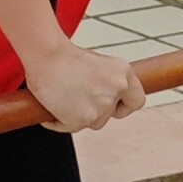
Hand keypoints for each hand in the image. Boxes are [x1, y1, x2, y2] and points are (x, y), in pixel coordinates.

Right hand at [21, 38, 150, 132]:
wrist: (45, 54)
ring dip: (76, 116)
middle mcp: (117, 89)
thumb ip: (106, 82)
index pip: (137, 101)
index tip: (112, 105)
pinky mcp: (83, 119)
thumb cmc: (64, 55)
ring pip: (91, 122)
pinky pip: (70, 127)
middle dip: (95, 111)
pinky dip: (58, 121)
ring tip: (61, 99)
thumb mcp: (97, 64)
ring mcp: (102, 106)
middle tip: (77, 99)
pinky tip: (50, 107)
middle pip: (109, 115)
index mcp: (124, 72)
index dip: (124, 106)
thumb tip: (103, 99)